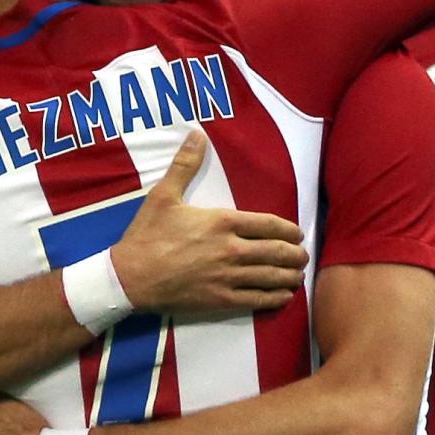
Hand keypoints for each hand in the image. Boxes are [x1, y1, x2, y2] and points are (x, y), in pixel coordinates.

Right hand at [111, 131, 308, 313]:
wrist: (130, 277)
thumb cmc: (147, 235)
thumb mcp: (163, 195)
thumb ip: (185, 165)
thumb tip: (197, 134)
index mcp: (223, 222)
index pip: (269, 225)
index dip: (289, 230)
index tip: (298, 234)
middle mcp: (232, 250)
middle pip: (277, 252)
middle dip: (295, 255)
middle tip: (303, 256)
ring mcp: (228, 277)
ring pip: (271, 277)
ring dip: (290, 276)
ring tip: (299, 275)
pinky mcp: (221, 300)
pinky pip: (257, 300)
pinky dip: (275, 298)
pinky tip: (284, 296)